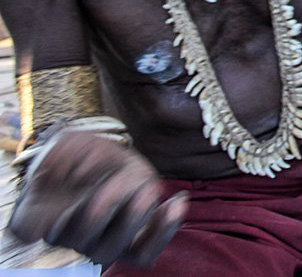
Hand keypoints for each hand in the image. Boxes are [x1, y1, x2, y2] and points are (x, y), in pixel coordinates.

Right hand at [10, 131, 185, 267]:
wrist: (101, 162)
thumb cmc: (79, 155)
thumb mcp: (68, 144)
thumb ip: (61, 154)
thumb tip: (66, 173)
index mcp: (39, 213)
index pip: (29, 227)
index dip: (39, 220)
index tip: (58, 201)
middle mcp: (68, 234)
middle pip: (82, 239)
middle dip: (104, 207)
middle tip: (118, 179)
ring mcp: (100, 241)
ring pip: (113, 248)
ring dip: (134, 218)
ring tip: (148, 189)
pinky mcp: (131, 240)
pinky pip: (144, 253)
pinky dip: (162, 231)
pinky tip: (176, 202)